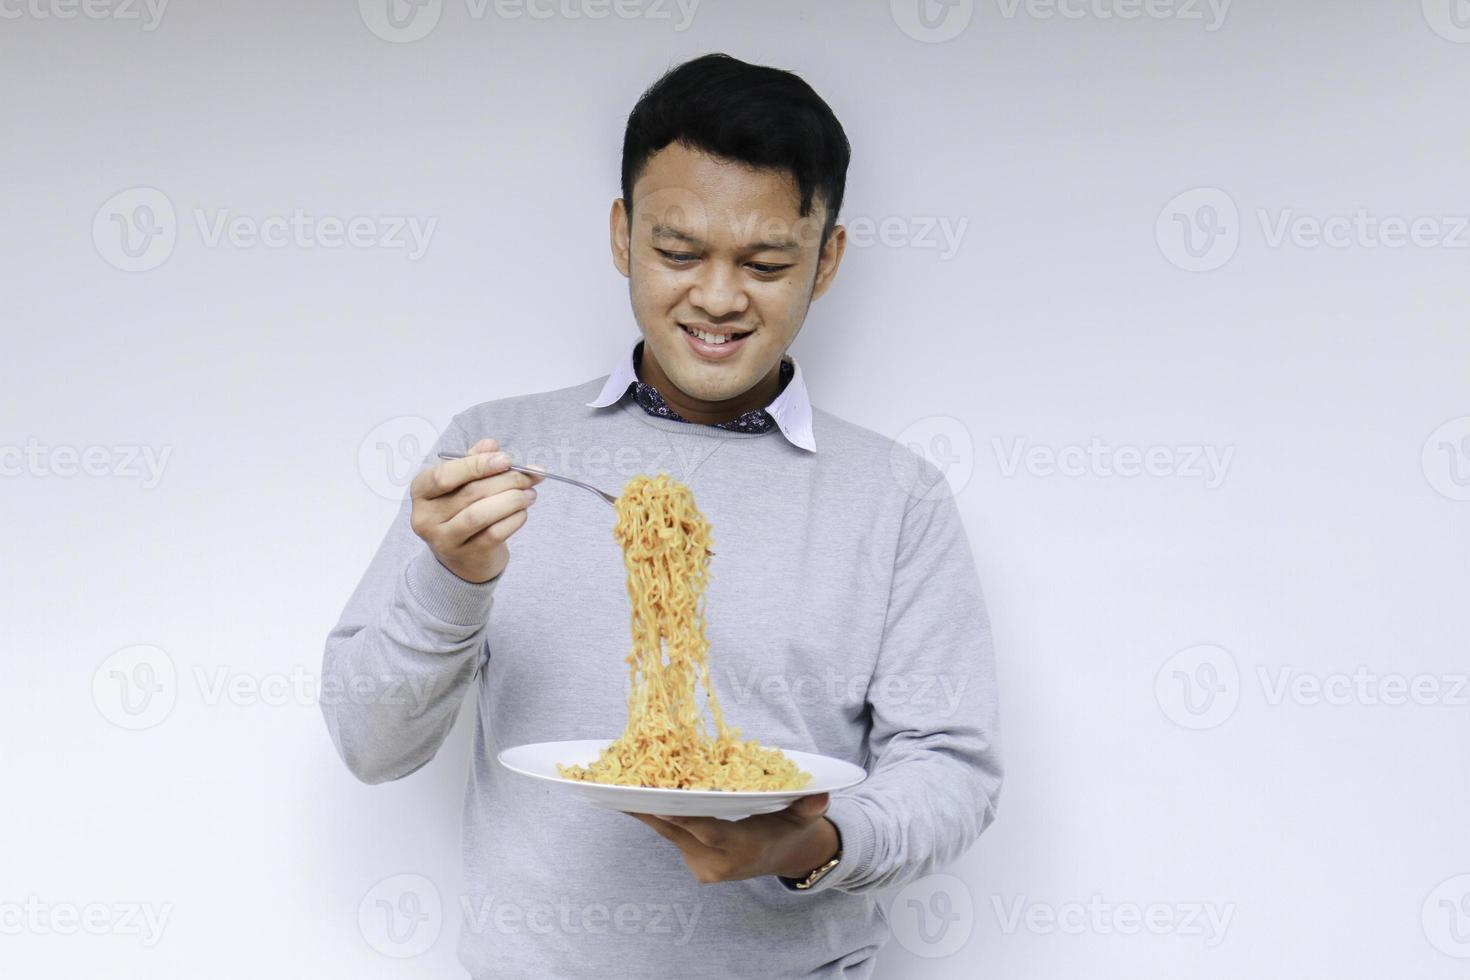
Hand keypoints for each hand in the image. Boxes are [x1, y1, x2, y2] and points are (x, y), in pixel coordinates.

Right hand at [409, 437, 542, 583]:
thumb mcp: (462, 483)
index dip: (478, 465)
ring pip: (481, 514)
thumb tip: (491, 444)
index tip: (507, 459)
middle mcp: (426, 517)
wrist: (463, 557)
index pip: (445, 475)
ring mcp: (444, 539)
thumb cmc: (462, 511)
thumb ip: (474, 461)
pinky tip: (522, 512)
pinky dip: (514, 519)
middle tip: (529, 476)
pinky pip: (494, 533)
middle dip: (506, 481)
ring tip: (530, 493)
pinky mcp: (466, 555)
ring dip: (512, 500)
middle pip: (470, 492)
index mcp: (421, 491)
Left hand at [626, 793, 838, 883]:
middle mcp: (717, 863)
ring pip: (668, 834)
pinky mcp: (694, 864)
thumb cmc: (793, 830)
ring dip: (646, 809)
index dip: (682, 816)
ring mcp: (702, 867)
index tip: (657, 800)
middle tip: (621, 783)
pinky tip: (635, 795)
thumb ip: (808, 808)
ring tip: (618, 783)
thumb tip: (822, 794)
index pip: (708, 832)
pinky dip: (655, 816)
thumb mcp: (804, 818)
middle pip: (676, 831)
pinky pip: (671, 836)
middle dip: (649, 807)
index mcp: (741, 850)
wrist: (788, 859)